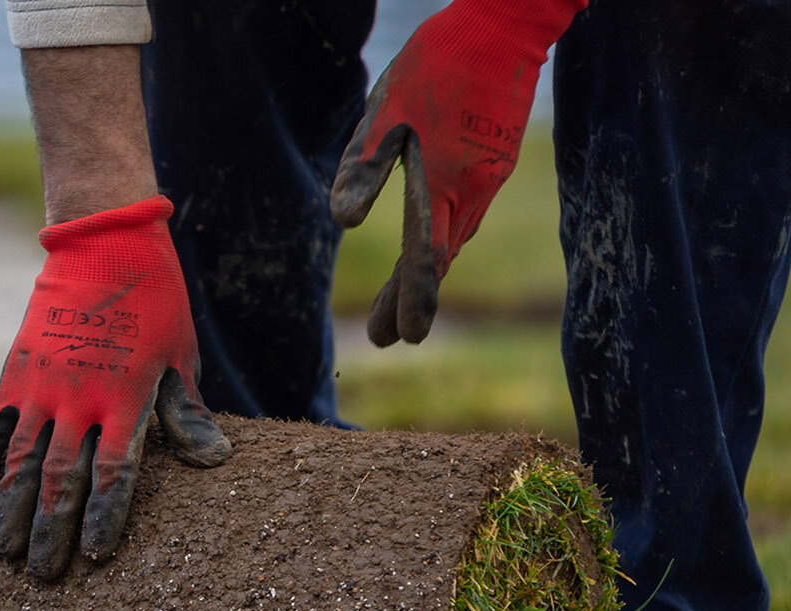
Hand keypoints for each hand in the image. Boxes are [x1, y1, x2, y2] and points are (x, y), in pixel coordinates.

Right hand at [0, 196, 228, 581]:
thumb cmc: (153, 301)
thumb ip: (186, 414)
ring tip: (3, 554)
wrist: (102, 240)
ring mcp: (39, 386)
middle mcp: (78, 397)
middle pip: (59, 479)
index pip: (114, 473)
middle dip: (50, 532)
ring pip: (18, 462)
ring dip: (10, 512)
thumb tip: (213, 461)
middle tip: (42, 576)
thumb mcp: (180, 357)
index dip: (105, 518)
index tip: (97, 556)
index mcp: (125, 397)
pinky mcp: (13, 373)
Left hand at [330, 0, 584, 345]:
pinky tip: (433, 253)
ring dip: (427, 275)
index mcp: (442, 182)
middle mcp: (472, 190)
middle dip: (409, 300)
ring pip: (454, 240)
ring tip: (400, 308)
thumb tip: (343, 222)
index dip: (410, 300)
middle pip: (438, 259)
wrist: (508, 26)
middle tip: (387, 338)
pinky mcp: (495, 163)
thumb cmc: (439, 63)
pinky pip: (467, 217)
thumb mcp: (387, 109)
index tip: (400, 339)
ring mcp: (489, 178)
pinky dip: (445, 245)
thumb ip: (365, 166)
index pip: (425, 258)